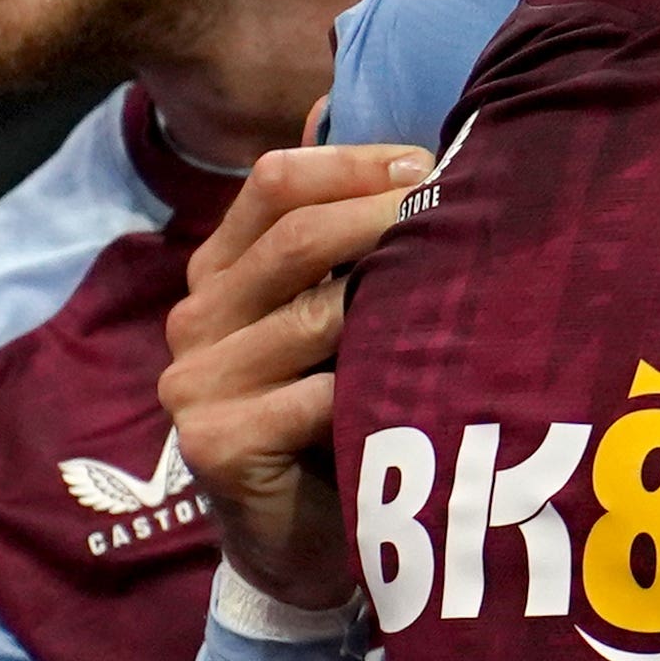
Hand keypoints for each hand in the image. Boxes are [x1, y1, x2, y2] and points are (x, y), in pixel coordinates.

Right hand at [160, 145, 436, 613]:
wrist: (304, 541)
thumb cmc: (337, 413)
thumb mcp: (338, 315)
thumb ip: (342, 233)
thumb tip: (358, 118)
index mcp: (218, 270)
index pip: (274, 181)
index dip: (356, 165)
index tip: (432, 168)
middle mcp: (194, 317)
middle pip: (296, 237)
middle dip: (390, 220)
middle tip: (465, 219)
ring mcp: (195, 382)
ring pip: (315, 316)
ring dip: (397, 307)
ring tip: (465, 301)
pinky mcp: (215, 443)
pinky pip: (315, 397)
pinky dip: (374, 389)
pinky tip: (422, 389)